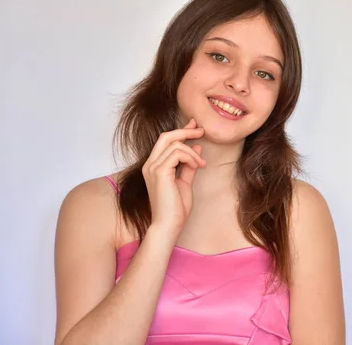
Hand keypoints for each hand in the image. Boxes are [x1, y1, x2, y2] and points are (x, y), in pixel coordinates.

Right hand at [142, 118, 205, 235]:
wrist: (169, 225)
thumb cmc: (176, 208)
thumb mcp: (185, 182)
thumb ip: (189, 165)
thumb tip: (196, 147)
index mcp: (154, 166)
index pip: (165, 141)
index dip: (181, 130)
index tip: (194, 126)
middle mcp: (150, 164)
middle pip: (166, 136)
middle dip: (185, 131)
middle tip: (201, 131)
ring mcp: (153, 167)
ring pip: (175, 144)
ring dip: (193, 152)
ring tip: (201, 164)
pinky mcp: (159, 172)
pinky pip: (177, 153)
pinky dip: (190, 157)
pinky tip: (197, 166)